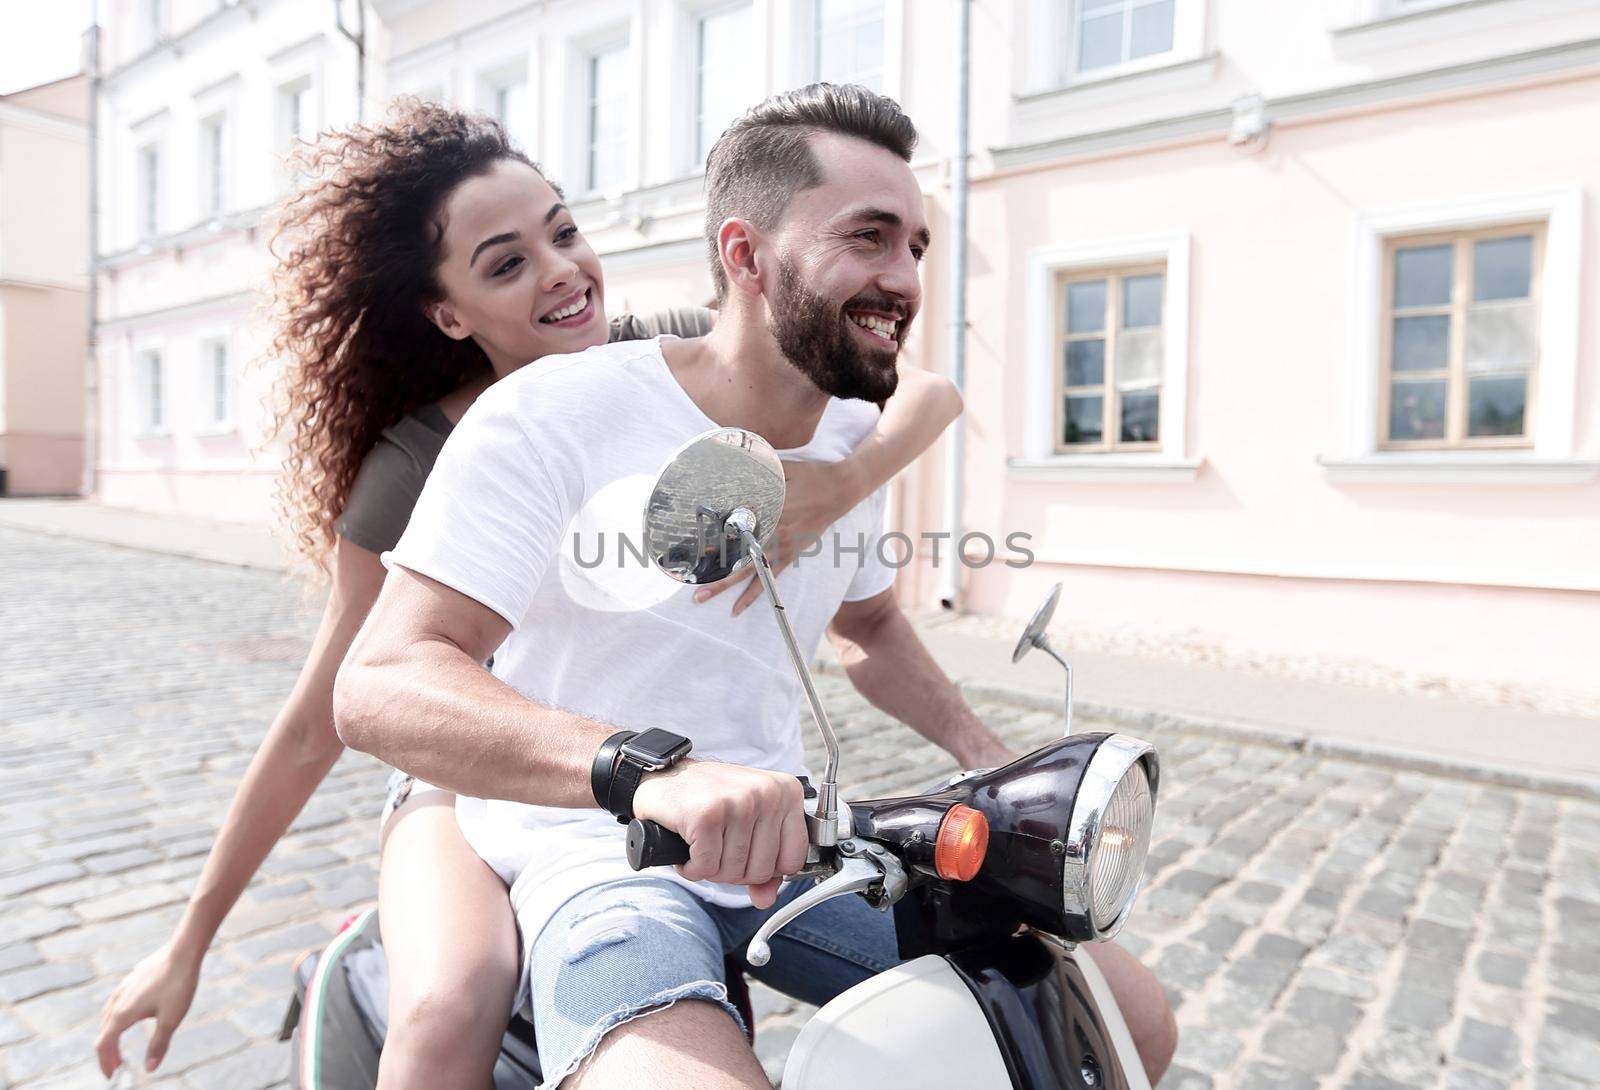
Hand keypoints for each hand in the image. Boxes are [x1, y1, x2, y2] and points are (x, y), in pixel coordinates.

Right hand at [95, 942, 200, 1076]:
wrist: (183, 951)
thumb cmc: (178, 985)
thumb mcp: (170, 1020)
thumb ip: (158, 1045)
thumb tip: (149, 1069)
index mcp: (122, 1014)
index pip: (104, 1044)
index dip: (105, 1063)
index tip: (111, 1077)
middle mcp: (117, 1001)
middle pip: (104, 1032)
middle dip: (108, 1052)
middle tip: (117, 1067)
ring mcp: (123, 988)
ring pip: (108, 1016)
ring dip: (111, 1035)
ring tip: (119, 1046)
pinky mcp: (132, 979)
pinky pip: (116, 1003)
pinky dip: (116, 1019)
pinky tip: (128, 1017)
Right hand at [632, 760, 808, 908]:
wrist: (665, 776)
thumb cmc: (710, 798)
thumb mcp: (749, 825)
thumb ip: (765, 864)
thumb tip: (765, 898)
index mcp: (786, 792)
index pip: (793, 860)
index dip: (767, 869)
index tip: (748, 855)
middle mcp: (767, 794)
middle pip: (762, 871)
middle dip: (735, 871)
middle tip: (719, 848)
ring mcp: (738, 803)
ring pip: (734, 872)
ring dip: (711, 869)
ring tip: (703, 844)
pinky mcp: (707, 815)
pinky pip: (706, 867)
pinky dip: (692, 867)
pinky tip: (688, 846)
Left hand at [693, 460, 859, 615]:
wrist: (840, 488)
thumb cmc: (809, 474)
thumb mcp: (781, 467)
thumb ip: (758, 471)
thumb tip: (732, 463)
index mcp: (768, 507)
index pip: (732, 525)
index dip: (710, 535)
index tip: (689, 544)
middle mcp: (772, 530)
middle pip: (734, 553)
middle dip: (710, 567)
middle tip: (688, 580)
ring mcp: (781, 545)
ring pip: (747, 570)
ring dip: (724, 585)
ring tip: (702, 597)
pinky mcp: (789, 555)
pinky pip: (768, 578)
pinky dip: (753, 594)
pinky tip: (737, 608)